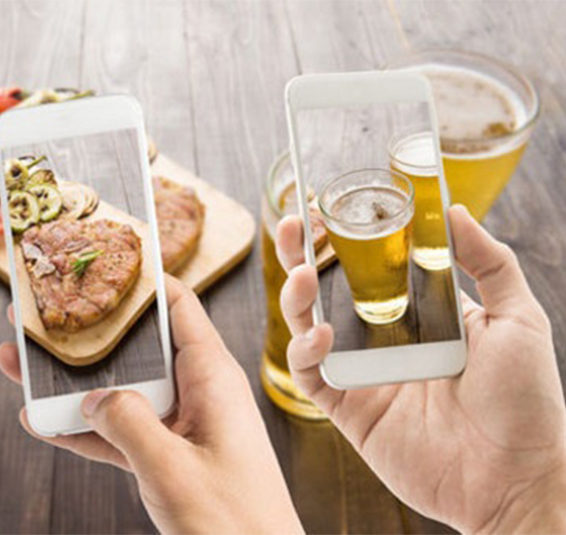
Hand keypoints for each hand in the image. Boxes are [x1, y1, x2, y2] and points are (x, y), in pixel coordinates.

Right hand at [0, 276, 302, 533]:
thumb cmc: (235, 523)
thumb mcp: (173, 469)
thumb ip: (128, 424)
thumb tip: (93, 395)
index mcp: (212, 378)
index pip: (177, 306)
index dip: (139, 279)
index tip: (96, 257)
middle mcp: (195, 392)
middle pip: (134, 345)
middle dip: (85, 329)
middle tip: (36, 310)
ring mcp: (179, 426)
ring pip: (117, 389)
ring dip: (69, 379)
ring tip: (19, 358)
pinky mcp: (165, 458)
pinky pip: (115, 432)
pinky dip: (79, 428)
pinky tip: (39, 420)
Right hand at [276, 205, 565, 532]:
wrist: (516, 478)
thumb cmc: (527, 403)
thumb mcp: (520, 319)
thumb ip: (490, 262)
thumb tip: (454, 211)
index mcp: (422, 314)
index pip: (371, 266)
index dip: (345, 237)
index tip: (329, 206)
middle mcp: (386, 340)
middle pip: (328, 289)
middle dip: (302, 256)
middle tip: (292, 225)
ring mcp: (363, 374)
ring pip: (308, 327)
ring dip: (296, 297)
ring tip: (302, 274)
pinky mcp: (348, 409)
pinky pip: (312, 375)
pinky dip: (305, 352)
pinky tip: (320, 334)